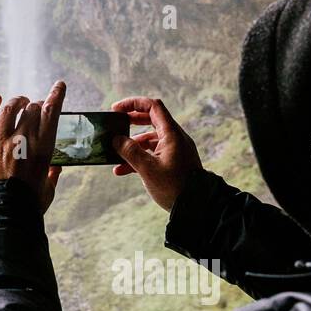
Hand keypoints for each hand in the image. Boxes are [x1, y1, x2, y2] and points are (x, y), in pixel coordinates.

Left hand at [0, 81, 65, 212]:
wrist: (1, 216)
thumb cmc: (28, 207)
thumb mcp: (48, 191)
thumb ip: (52, 176)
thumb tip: (56, 167)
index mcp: (42, 150)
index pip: (51, 113)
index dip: (56, 96)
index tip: (59, 86)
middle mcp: (22, 141)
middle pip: (30, 110)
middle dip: (36, 104)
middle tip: (36, 107)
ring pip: (8, 110)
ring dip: (16, 101)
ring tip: (20, 101)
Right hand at [109, 96, 201, 211]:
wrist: (196, 206)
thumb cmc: (174, 186)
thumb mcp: (147, 168)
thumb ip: (130, 151)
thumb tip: (116, 139)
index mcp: (171, 134)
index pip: (153, 107)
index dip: (133, 104)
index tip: (116, 109)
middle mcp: (174, 138)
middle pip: (151, 120)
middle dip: (131, 122)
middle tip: (115, 125)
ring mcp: (174, 150)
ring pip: (149, 139)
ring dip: (132, 145)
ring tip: (115, 155)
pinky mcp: (172, 162)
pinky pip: (152, 154)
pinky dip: (138, 158)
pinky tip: (122, 170)